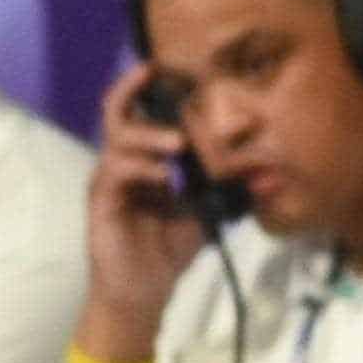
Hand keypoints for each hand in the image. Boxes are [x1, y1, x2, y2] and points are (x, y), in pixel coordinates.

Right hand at [84, 60, 207, 348]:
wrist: (144, 292)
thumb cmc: (170, 250)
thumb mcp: (204, 213)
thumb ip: (223, 190)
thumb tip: (261, 174)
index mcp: (146, 159)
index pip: (144, 113)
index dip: (155, 90)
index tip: (176, 70)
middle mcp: (123, 162)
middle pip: (116, 110)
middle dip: (133, 87)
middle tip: (156, 74)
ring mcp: (109, 178)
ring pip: (118, 137)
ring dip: (149, 135)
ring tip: (179, 144)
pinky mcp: (101, 200)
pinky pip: (114, 171)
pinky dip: (140, 168)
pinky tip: (162, 177)